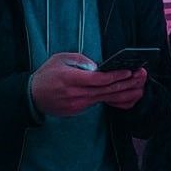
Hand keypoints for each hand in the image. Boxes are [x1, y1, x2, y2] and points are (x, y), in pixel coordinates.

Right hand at [30, 53, 146, 116]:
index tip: (128, 71)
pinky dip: (112, 99)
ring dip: (123, 92)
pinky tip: (125, 95)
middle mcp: (76, 94)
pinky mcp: (77, 111)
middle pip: (105, 90)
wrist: (31, 97)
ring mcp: (77, 105)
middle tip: (140, 77)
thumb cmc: (46, 74)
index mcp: (71, 79)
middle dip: (125, 83)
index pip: (98, 79)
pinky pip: (98, 104)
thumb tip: (98, 66)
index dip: (115, 76)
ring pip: (104, 98)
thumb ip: (80, 60)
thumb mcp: (60, 59)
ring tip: (138, 86)